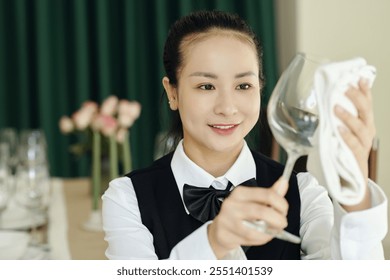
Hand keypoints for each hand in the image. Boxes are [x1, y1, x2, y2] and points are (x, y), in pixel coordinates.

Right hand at [207, 178, 288, 258]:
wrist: (220, 230)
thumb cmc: (239, 214)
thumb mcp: (253, 201)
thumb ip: (270, 193)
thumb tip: (283, 182)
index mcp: (240, 193)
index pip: (267, 195)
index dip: (281, 204)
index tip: (284, 210)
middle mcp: (232, 204)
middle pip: (263, 212)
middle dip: (278, 220)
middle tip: (282, 222)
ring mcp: (227, 220)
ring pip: (258, 228)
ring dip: (270, 232)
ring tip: (272, 230)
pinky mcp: (225, 234)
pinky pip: (251, 238)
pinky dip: (261, 239)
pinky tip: (261, 236)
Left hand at [334, 79, 374, 209]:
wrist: (351, 182)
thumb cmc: (343, 154)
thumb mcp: (340, 133)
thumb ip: (337, 120)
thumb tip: (326, 102)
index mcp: (364, 124)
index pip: (366, 104)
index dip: (364, 90)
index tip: (359, 77)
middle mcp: (367, 132)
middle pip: (366, 111)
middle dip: (357, 97)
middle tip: (346, 87)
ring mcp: (364, 145)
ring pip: (360, 127)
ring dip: (347, 116)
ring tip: (335, 107)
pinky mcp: (358, 157)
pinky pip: (353, 145)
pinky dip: (346, 136)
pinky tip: (338, 129)